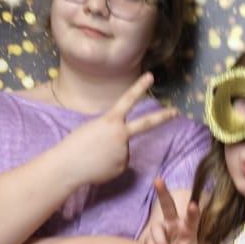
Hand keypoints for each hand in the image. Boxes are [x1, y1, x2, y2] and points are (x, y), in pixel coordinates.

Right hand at [57, 73, 176, 186]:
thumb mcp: (92, 128)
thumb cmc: (75, 145)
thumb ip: (111, 131)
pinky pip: (119, 163)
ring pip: (123, 150)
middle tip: (176, 111)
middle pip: (146, 124)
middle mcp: (121, 135)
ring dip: (111, 153)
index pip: (128, 100)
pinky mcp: (122, 166)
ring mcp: (124, 151)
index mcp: (110, 121)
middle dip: (162, 117)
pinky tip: (98, 165)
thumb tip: (122, 145)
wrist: (68, 166)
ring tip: (95, 156)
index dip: (139, 87)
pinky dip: (110, 164)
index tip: (151, 76)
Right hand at [142, 179, 200, 243]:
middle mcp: (173, 224)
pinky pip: (149, 242)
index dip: (192, 212)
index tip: (193, 205)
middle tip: (157, 180)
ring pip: (156, 229)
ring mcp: (161, 230)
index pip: (191, 218)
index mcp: (188, 227)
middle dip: (162, 192)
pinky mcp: (150, 239)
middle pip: (167, 205)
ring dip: (161, 243)